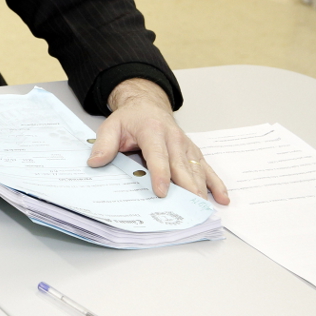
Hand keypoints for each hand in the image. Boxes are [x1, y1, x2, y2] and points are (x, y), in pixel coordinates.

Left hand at [87, 78, 229, 203]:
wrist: (148, 106)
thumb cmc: (130, 120)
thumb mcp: (111, 127)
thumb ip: (104, 145)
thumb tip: (95, 162)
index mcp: (152, 131)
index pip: (157, 156)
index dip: (161, 175)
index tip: (162, 193)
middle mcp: (173, 138)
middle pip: (181, 166)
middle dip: (186, 188)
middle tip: (190, 208)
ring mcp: (186, 146)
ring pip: (196, 170)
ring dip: (201, 189)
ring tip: (204, 209)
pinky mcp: (193, 152)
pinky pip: (207, 169)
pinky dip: (216, 184)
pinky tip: (222, 198)